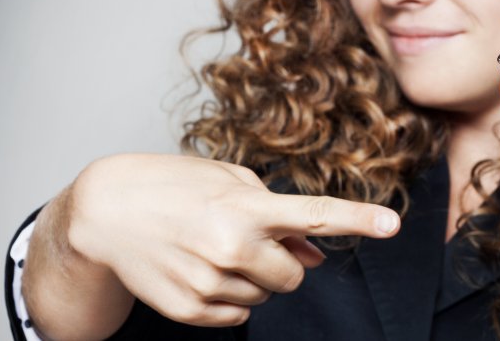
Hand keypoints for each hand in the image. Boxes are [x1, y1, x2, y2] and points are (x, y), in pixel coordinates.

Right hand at [26, 154, 399, 337]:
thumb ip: (282, 220)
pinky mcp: (191, 310)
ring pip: (266, 297)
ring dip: (252, 277)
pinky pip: (238, 315)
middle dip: (282, 261)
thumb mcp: (230, 184)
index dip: (358, 219)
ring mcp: (210, 283)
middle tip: (246, 238)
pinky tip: (199, 270)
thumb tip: (315, 258)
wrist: (106, 213)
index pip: (316, 216)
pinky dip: (229, 296)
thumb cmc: (174, 186)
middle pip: (295, 276)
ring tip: (212, 249)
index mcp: (246, 207)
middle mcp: (232, 248)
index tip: (392, 224)